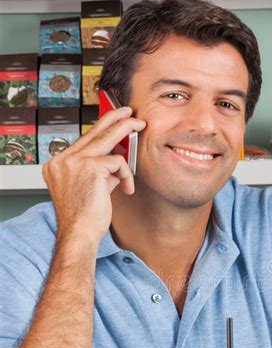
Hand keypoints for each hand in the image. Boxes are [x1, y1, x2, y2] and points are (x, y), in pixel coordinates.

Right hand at [42, 106, 145, 246]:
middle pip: (91, 132)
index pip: (82, 141)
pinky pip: (117, 162)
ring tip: (139, 125)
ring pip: (106, 137)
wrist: (79, 234)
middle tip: (129, 112)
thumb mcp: (92, 189)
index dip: (101, 130)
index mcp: (57, 165)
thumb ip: (101, 172)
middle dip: (113, 118)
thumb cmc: (85, 218)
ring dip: (125, 129)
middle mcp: (61, 160)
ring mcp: (73, 162)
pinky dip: (126, 174)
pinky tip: (126, 188)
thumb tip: (117, 159)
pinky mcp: (90, 167)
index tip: (114, 122)